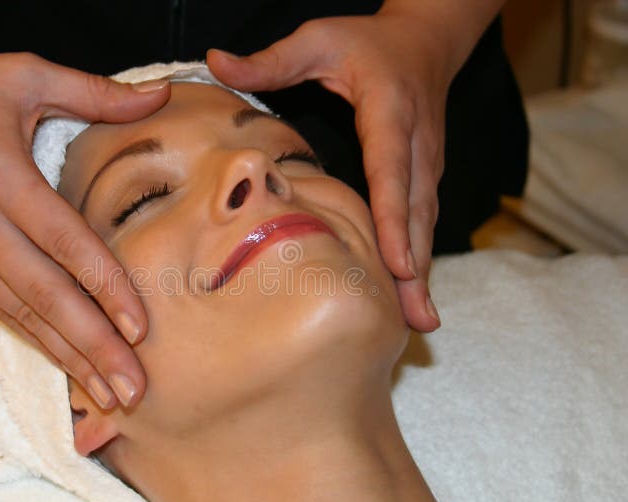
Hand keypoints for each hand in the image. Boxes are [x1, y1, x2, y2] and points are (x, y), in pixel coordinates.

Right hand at [0, 53, 169, 407]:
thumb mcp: (25, 73)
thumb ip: (95, 92)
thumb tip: (163, 95)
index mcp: (0, 178)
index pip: (64, 244)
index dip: (105, 288)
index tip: (141, 330)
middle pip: (46, 297)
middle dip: (93, 348)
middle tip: (134, 391)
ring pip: (22, 317)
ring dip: (68, 359)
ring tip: (110, 397)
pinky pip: (1, 312)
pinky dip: (37, 343)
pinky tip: (67, 367)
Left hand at [208, 12, 458, 331]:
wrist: (427, 41)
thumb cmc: (369, 42)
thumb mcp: (318, 40)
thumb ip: (271, 59)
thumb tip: (214, 60)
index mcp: (390, 113)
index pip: (391, 171)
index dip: (395, 220)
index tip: (399, 265)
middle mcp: (416, 145)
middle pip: (416, 214)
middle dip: (416, 267)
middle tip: (414, 320)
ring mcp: (426, 165)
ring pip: (425, 225)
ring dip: (423, 273)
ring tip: (419, 321)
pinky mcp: (424, 177)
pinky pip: (421, 223)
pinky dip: (417, 259)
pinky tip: (413, 296)